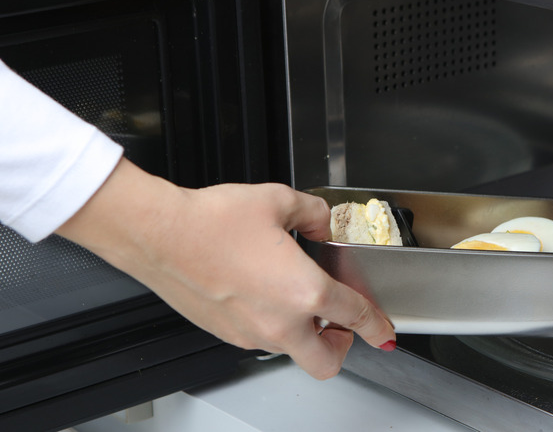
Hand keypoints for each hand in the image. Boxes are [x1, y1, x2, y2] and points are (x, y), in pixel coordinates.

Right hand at [56, 158, 395, 379]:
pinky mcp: (226, 333)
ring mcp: (251, 333)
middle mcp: (280, 323)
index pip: (356, 316)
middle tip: (339, 322)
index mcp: (304, 292)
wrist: (159, 235)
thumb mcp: (278, 201)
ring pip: (293, 352)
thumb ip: (313, 213)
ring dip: (306, 333)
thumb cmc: (211, 221)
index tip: (383, 331)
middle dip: (342, 345)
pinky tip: (264, 292)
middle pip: (327, 362)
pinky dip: (275, 325)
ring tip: (297, 297)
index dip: (377, 325)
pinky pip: (262, 340)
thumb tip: (323, 222)